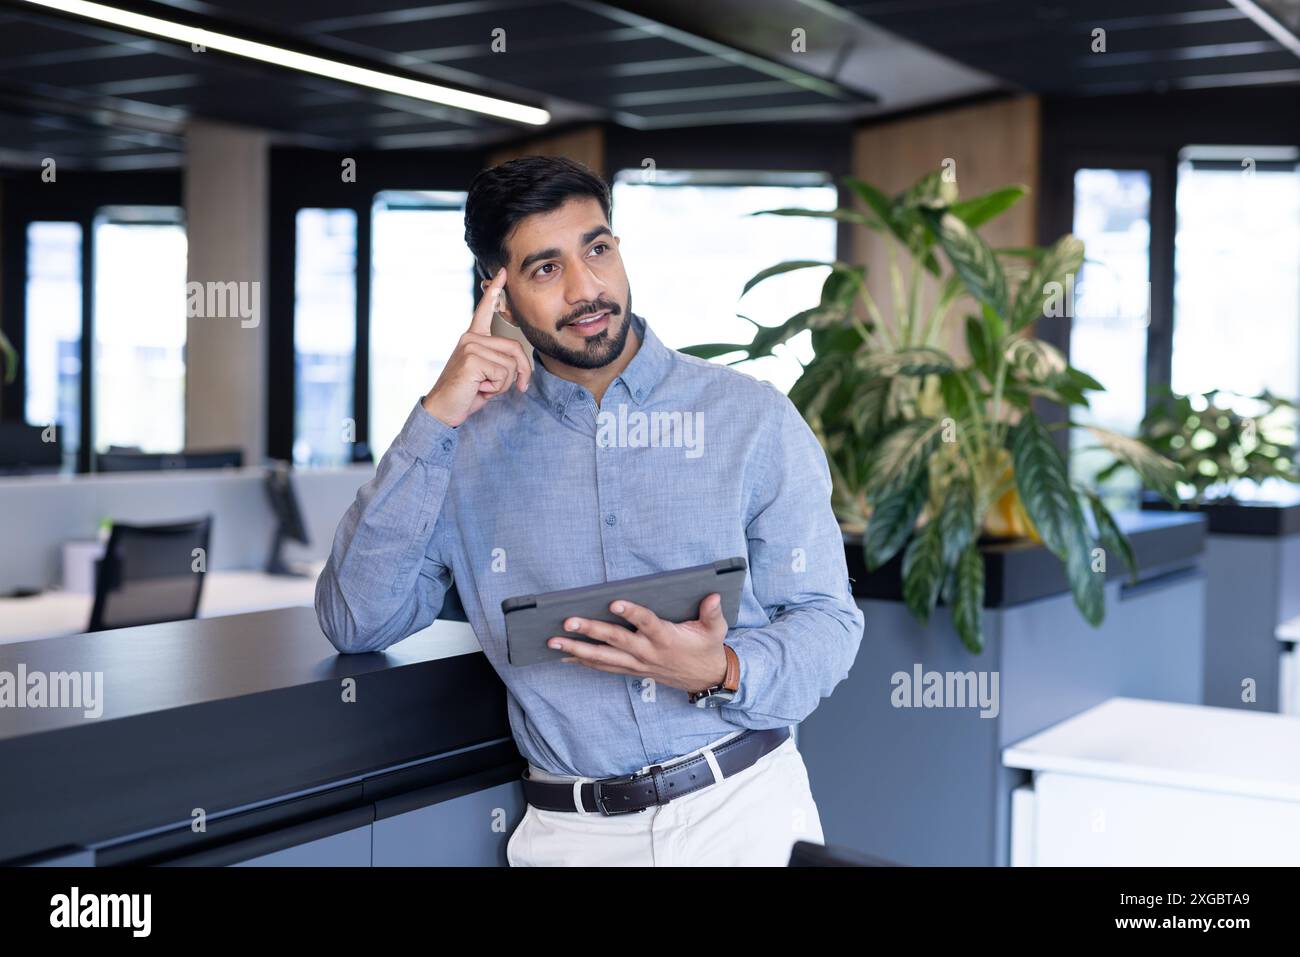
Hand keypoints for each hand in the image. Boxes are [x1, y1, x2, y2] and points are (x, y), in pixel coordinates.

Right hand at [421, 266, 531, 427]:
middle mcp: (470, 338)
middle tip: (519, 387)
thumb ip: (501, 363)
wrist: (443, 410)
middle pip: (515, 348)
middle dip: (522, 372)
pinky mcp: (472, 359)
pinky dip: (497, 388)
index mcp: (473, 338)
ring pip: (510, 365)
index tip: (502, 272)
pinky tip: (478, 389)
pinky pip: (503, 374)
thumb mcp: (488, 375)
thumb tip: (522, 366)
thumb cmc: (466, 394)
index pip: (484, 311)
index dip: (494, 291)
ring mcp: (470, 346)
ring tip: (483, 387)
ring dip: (504, 384)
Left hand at [548, 593, 728, 693]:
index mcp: (666, 638)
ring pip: (603, 657)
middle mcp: (648, 652)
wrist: (705, 678)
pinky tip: (564, 655)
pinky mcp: (632, 670)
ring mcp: (637, 663)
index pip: (647, 622)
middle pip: (616, 640)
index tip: (615, 602)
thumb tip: (712, 595)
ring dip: (577, 649)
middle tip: (568, 622)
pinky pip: (604, 667)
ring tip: (553, 641)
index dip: (631, 613)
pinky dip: (583, 661)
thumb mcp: (715, 629)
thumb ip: (712, 612)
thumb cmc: (706, 648)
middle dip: (591, 630)